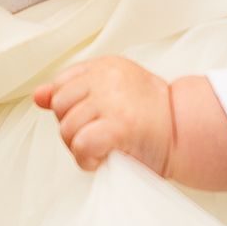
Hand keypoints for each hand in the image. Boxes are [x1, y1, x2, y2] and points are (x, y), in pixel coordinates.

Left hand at [36, 57, 173, 174]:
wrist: (188, 132)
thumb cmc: (152, 118)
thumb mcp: (113, 93)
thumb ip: (75, 91)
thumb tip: (38, 96)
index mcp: (106, 66)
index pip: (61, 84)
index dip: (69, 109)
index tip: (91, 120)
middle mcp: (107, 78)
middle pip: (60, 106)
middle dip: (72, 128)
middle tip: (99, 138)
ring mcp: (112, 100)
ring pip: (67, 128)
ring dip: (80, 147)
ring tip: (104, 149)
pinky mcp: (119, 125)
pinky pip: (80, 144)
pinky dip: (86, 159)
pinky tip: (101, 159)